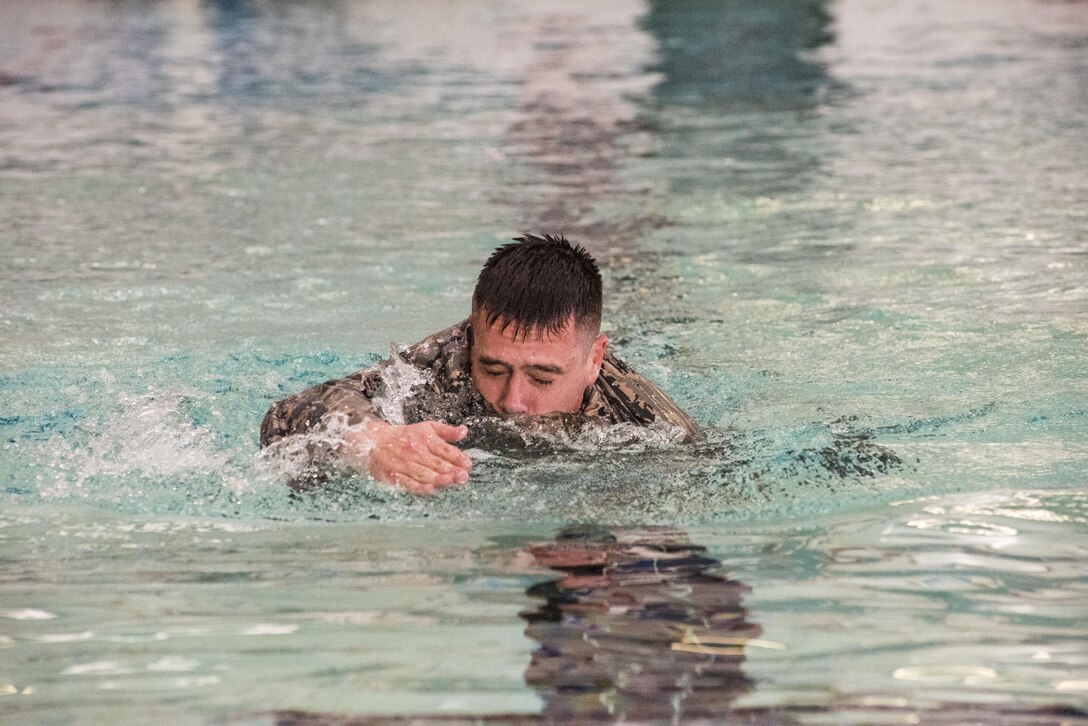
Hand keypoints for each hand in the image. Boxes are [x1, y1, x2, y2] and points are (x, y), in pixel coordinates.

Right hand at [342, 420, 470, 494]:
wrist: (375, 440)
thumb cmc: (405, 436)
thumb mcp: (427, 428)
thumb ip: (447, 431)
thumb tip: (465, 431)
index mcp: (425, 439)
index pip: (445, 449)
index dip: (457, 457)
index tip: (467, 464)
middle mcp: (415, 451)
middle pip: (436, 463)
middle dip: (451, 470)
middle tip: (463, 476)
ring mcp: (404, 464)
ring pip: (423, 473)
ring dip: (437, 478)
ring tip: (450, 480)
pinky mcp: (394, 475)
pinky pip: (408, 482)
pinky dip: (418, 486)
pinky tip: (429, 489)